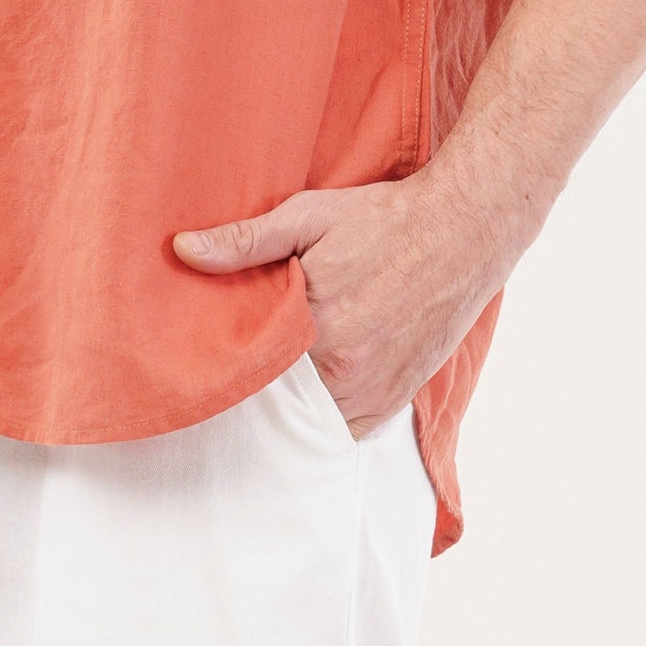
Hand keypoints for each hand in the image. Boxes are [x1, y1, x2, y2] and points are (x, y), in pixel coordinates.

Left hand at [172, 171, 504, 439]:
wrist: (461, 231)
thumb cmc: (382, 220)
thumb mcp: (308, 216)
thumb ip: (245, 241)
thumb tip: (183, 250)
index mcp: (316, 324)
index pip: (247, 369)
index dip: (224, 367)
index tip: (204, 362)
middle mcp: (346, 368)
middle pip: (277, 399)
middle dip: (255, 390)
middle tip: (232, 376)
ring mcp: (375, 389)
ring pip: (311, 419)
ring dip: (291, 406)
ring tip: (269, 386)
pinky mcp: (397, 398)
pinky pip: (348, 429)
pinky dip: (327, 417)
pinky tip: (311, 394)